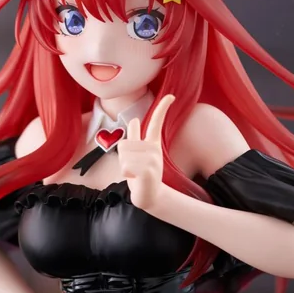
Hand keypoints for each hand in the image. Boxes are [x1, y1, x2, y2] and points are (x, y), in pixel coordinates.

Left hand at [118, 94, 174, 210]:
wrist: (150, 197)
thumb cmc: (140, 175)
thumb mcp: (136, 154)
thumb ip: (134, 137)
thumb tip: (132, 119)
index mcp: (152, 144)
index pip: (156, 122)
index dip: (162, 108)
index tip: (171, 96)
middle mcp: (154, 149)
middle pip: (124, 143)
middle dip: (122, 158)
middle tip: (133, 168)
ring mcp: (152, 160)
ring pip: (123, 155)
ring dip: (124, 167)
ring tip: (134, 174)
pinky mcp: (148, 170)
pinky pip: (126, 166)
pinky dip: (126, 174)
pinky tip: (135, 179)